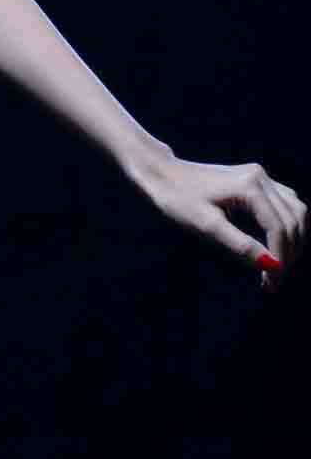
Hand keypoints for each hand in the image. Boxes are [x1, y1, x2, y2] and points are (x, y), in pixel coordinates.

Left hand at [137, 154, 305, 290]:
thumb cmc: (178, 200)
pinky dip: (287, 226)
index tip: (271, 284)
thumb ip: (240, 245)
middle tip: (273, 281)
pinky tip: (276, 245)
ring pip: (296, 210)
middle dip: (289, 253)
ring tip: (278, 267)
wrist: (162, 174)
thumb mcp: (206, 226)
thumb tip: (272, 266)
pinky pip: (286, 204)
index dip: (280, 259)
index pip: (279, 228)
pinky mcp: (256, 180)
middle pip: (293, 220)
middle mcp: (260, 177)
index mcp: (249, 186)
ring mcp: (260, 176)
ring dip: (294, 239)